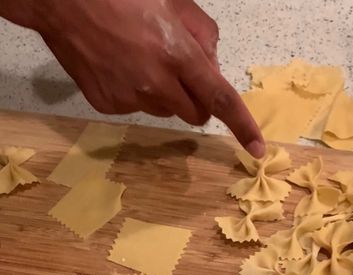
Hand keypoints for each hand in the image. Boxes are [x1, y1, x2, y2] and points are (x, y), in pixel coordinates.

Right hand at [33, 0, 264, 156]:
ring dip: (163, 93)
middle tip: (181, 70)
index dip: (243, 126)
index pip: (220, 99)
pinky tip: (118, 64)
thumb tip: (211, 65)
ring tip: (139, 57)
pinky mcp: (108, 105)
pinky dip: (134, 92)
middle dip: (197, 98)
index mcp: (176, 54)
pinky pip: (135, 108)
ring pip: (164, 111)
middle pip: (195, 114)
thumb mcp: (171, 0)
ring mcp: (129, 98)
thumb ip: (200, 34)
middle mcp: (155, 83)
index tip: (258, 148)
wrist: (60, 0)